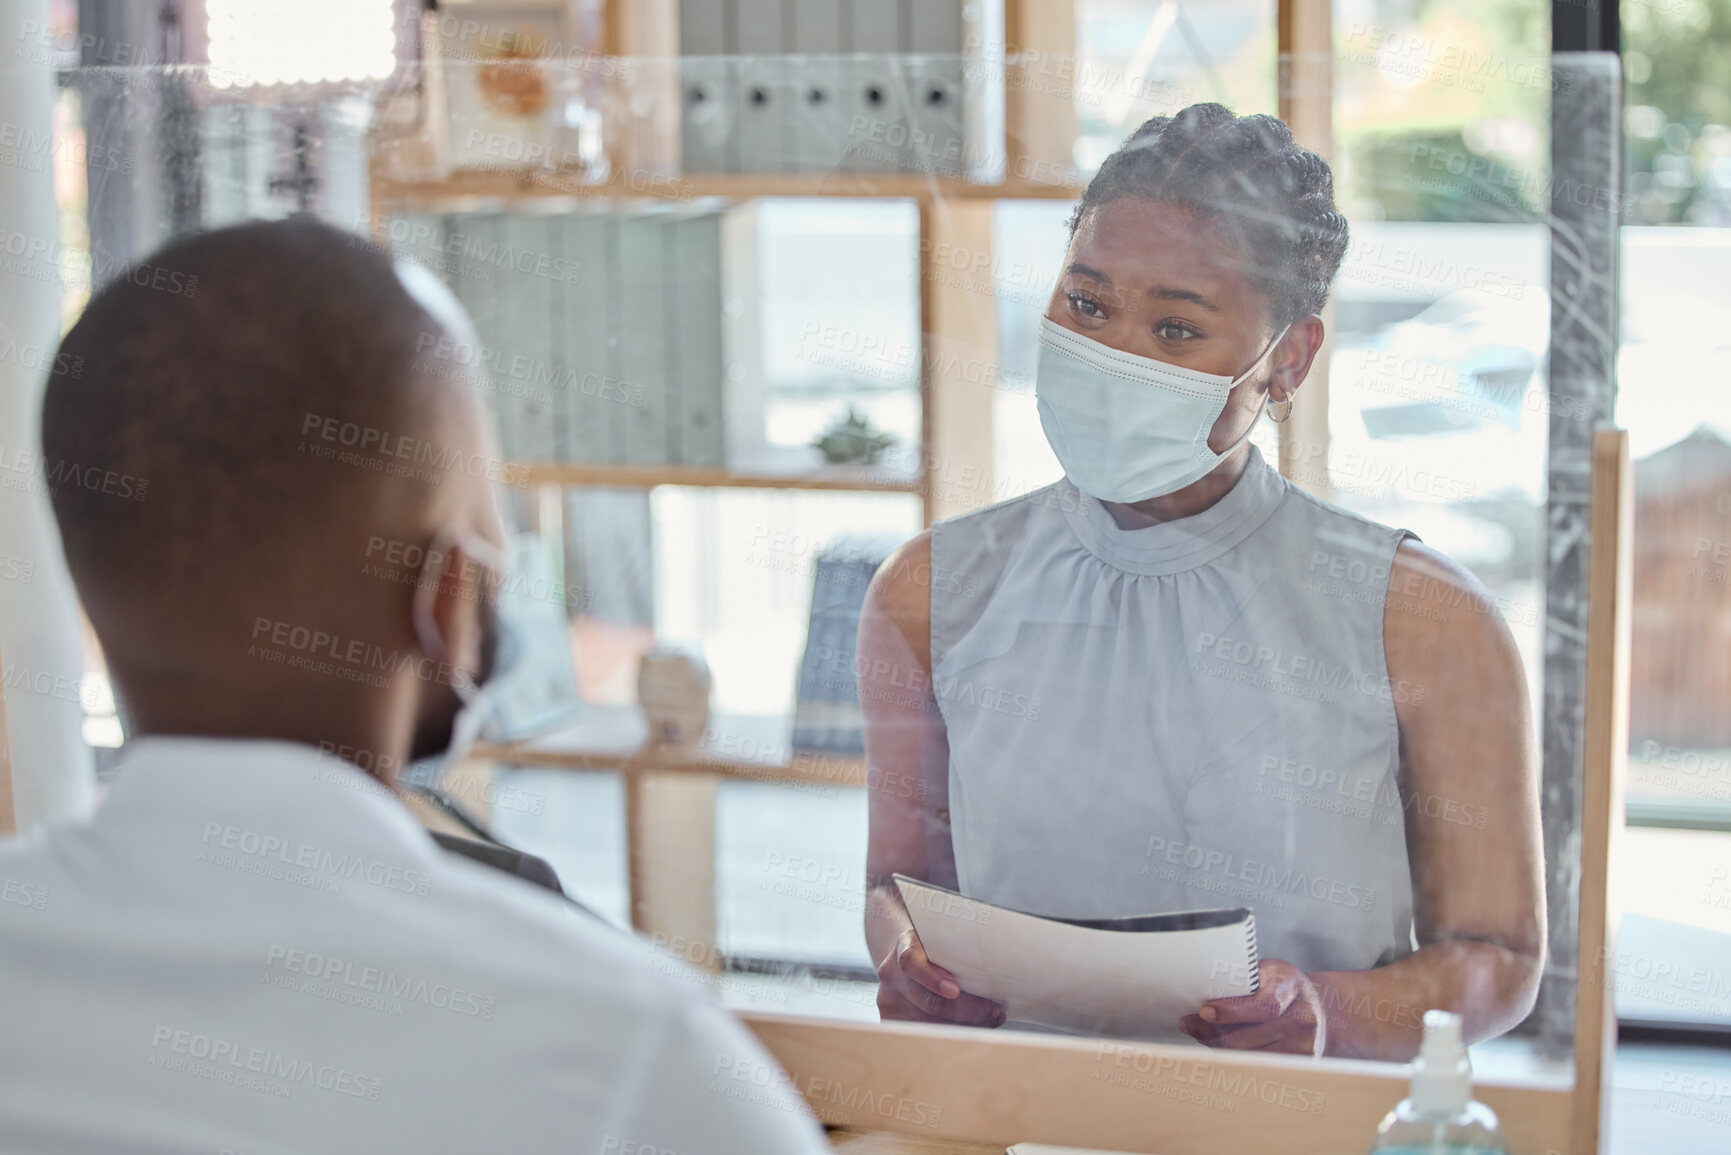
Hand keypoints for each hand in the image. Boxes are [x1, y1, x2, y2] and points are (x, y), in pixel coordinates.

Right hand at [875, 927, 1004, 1026]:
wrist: (908, 955)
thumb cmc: (934, 947)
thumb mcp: (942, 938)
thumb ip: (958, 949)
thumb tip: (996, 967)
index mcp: (904, 947)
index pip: (911, 962)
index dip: (932, 979)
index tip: (955, 989)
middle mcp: (892, 974)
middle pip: (927, 1001)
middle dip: (965, 1010)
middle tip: (992, 1010)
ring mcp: (890, 999)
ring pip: (930, 1022)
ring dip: (965, 1024)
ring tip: (990, 1018)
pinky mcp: (892, 1019)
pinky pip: (925, 1032)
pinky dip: (952, 1032)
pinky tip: (972, 1027)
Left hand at [1178, 959, 1325, 1055]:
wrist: (1324, 1011)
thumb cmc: (1285, 987)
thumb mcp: (1267, 971)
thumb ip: (1239, 979)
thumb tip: (1198, 992)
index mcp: (1292, 988)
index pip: (1264, 1006)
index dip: (1232, 1011)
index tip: (1205, 1010)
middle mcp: (1303, 1020)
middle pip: (1248, 1036)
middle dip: (1211, 1031)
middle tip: (1188, 1024)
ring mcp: (1303, 1047)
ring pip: (1248, 1054)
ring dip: (1218, 1045)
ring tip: (1199, 1032)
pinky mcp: (1298, 1065)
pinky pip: (1256, 1064)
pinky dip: (1234, 1056)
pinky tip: (1220, 1045)